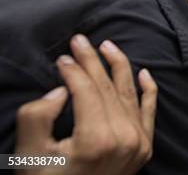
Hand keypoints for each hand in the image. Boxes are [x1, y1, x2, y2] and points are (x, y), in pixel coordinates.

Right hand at [15, 34, 157, 174]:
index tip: (62, 56)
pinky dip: (148, 91)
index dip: (74, 70)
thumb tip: (60, 91)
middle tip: (81, 40)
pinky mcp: (145, 149)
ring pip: (129, 94)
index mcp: (97, 139)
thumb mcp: (30, 155)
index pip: (87, 90)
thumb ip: (37, 117)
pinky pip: (150, 111)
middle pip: (107, 88)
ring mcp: (138, 144)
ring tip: (107, 45)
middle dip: (93, 61)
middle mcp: (124, 139)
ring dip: (119, 67)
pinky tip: (144, 73)